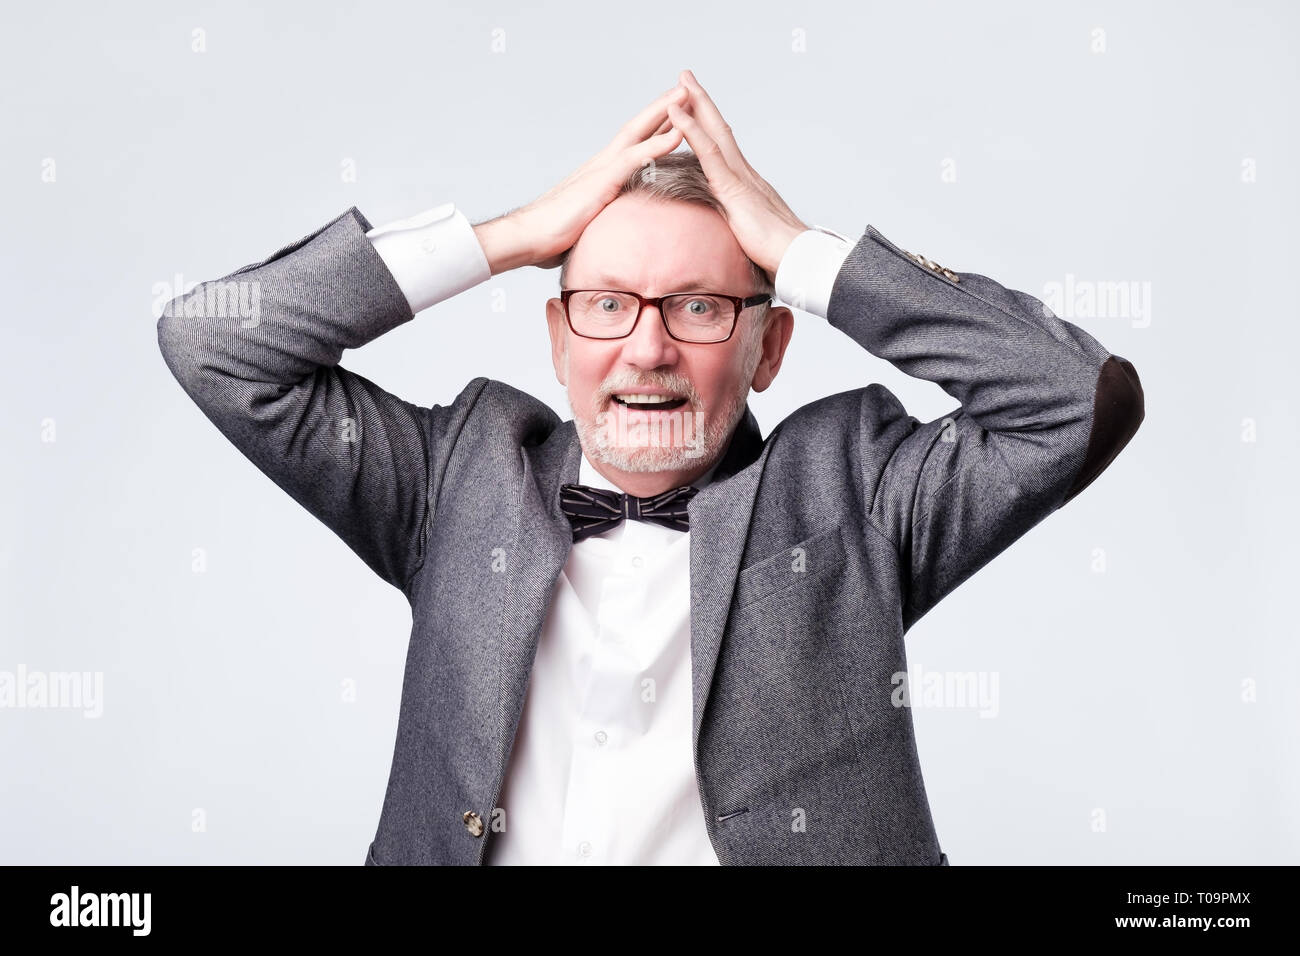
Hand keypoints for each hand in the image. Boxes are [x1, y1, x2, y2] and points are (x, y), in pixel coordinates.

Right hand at [474, 85, 688, 273]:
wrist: (528, 237)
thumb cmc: (552, 235)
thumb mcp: (589, 223)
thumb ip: (605, 217)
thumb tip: (617, 230)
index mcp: (602, 173)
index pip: (633, 143)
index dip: (655, 126)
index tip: (677, 113)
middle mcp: (602, 163)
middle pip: (638, 127)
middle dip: (663, 107)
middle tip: (687, 87)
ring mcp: (601, 168)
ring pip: (638, 132)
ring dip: (665, 112)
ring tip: (688, 95)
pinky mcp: (601, 181)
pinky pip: (635, 157)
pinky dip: (658, 143)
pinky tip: (679, 133)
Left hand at [666, 69, 808, 281]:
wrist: (798, 258)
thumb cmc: (779, 253)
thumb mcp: (751, 237)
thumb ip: (739, 226)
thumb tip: (731, 230)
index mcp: (746, 183)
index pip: (723, 146)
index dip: (709, 125)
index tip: (695, 105)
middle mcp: (745, 173)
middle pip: (719, 129)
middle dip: (702, 102)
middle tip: (686, 77)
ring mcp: (740, 177)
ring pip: (714, 132)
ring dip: (696, 104)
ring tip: (681, 81)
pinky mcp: (734, 187)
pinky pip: (708, 152)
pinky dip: (691, 129)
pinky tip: (676, 113)